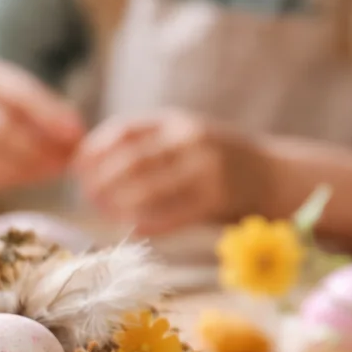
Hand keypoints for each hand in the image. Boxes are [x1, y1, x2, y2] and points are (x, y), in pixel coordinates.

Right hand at [0, 57, 84, 192]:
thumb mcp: (6, 98)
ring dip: (25, 168)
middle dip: (40, 148)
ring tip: (50, 173)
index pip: (21, 95)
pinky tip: (26, 178)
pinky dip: (6, 178)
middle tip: (65, 164)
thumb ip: (40, 112)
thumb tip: (79, 137)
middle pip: (5, 127)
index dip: (51, 116)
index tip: (78, 135)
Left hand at [72, 111, 268, 233]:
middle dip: (102, 181)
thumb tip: (88, 160)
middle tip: (86, 196)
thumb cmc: (217, 159)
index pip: (124, 129)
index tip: (77, 166)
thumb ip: (147, 144)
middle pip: (131, 161)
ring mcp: (206, 169)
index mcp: (177, 121)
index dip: (94, 149)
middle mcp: (191, 140)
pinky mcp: (217, 199)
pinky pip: (173, 215)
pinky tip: (134, 229)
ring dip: (119, 205)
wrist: (275, 175)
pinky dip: (149, 224)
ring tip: (103, 213)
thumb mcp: (184, 137)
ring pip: (148, 190)